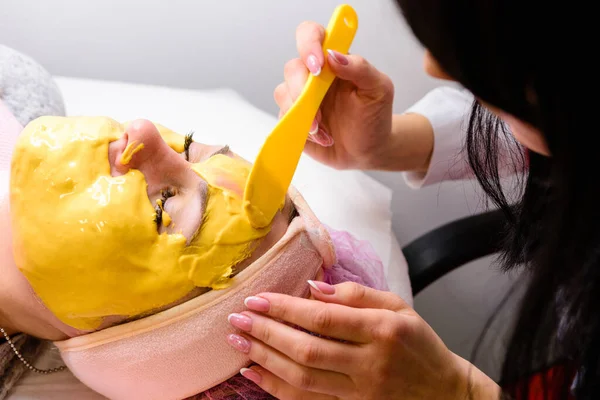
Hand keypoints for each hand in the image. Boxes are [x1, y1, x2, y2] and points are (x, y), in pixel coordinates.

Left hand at [226, 281, 500, 398]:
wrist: (444, 392)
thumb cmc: (419, 343)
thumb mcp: (398, 306)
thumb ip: (357, 294)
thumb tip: (312, 287)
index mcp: (382, 330)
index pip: (323, 318)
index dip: (285, 309)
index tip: (257, 299)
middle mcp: (370, 362)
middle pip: (307, 349)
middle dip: (266, 333)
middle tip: (237, 318)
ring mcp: (361, 390)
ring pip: (303, 378)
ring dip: (265, 358)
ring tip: (238, 342)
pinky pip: (308, 399)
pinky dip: (277, 386)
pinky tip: (255, 372)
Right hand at [274, 21, 394, 169]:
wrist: (369, 150)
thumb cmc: (374, 116)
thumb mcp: (378, 89)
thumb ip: (360, 68)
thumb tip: (333, 55)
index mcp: (333, 60)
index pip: (311, 35)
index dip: (309, 45)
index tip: (317, 66)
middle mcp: (313, 75)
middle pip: (292, 68)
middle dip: (301, 90)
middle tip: (318, 111)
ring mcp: (301, 97)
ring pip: (282, 93)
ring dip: (302, 113)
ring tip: (323, 130)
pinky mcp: (294, 118)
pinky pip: (285, 119)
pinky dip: (303, 131)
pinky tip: (323, 138)